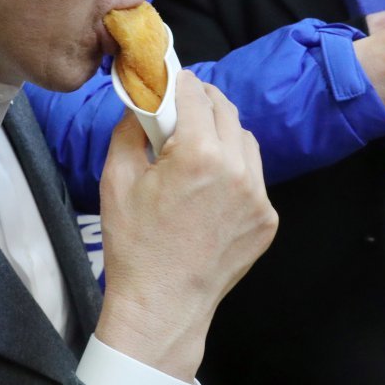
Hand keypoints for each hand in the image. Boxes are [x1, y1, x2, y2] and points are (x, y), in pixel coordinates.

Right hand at [95, 72, 275, 381]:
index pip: (196, 94)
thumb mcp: (116, 178)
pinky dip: (235, 170)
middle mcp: (237, 170)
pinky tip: (210, 186)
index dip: (179, 81)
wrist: (163, 306)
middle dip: (203, 102)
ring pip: (245, 141)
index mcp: (199, 155)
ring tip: (196, 147)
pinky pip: (254, 177)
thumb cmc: (135, 246)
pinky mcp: (267, 220)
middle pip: (226, 110)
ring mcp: (258, 197)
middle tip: (181, 106)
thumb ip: (131, 128)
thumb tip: (141, 99)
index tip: (168, 78)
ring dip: (223, 133)